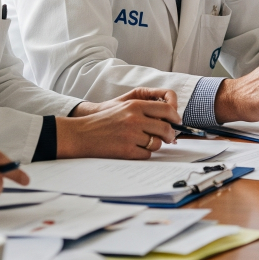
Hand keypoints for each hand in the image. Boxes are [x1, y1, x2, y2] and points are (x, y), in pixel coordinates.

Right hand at [57, 88, 180, 158]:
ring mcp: (130, 135)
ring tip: (144, 142)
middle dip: (170, 135)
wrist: (81, 134)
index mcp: (135, 105)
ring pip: (157, 143)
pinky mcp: (126, 150)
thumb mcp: (123, 108)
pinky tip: (134, 150)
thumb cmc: (104, 121)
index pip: (166, 108)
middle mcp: (134, 119)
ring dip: (155, 145)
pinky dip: (144, 154)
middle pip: (165, 128)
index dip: (175, 117)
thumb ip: (144, 110)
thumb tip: (168, 119)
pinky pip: (147, 154)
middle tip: (170, 138)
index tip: (177, 122)